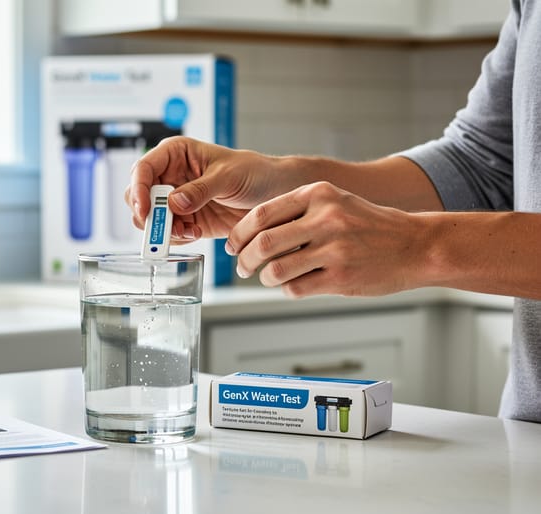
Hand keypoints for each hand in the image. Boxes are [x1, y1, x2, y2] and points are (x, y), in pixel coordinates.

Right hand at [125, 136, 274, 244]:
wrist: (272, 194)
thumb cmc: (253, 171)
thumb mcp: (228, 176)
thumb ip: (200, 189)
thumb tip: (174, 202)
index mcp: (175, 154)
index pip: (143, 169)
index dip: (139, 189)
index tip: (145, 209)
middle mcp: (170, 176)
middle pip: (138, 196)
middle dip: (148, 214)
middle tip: (166, 226)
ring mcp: (175, 200)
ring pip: (150, 218)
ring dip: (164, 229)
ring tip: (188, 231)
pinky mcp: (185, 220)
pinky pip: (167, 233)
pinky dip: (176, 238)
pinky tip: (195, 232)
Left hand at [227, 181, 428, 297]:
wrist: (417, 245)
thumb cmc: (370, 225)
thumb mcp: (335, 201)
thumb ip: (297, 210)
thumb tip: (251, 231)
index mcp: (318, 195)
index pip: (261, 215)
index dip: (239, 233)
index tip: (232, 245)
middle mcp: (325, 218)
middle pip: (262, 243)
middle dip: (244, 259)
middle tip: (241, 267)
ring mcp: (334, 249)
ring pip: (276, 269)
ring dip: (263, 278)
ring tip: (265, 278)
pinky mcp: (342, 277)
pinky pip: (296, 288)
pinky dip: (286, 290)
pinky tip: (293, 285)